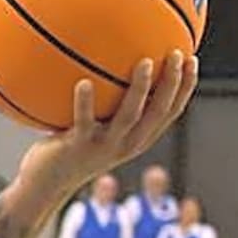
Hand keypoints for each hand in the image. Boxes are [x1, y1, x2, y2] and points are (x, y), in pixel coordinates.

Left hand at [18, 51, 198, 192]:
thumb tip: (109, 65)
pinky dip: (84, 102)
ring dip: (141, 89)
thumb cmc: (69, 149)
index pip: (170, 112)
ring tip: (145, 62)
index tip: (192, 59)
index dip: (185, 87)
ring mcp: (104, 146)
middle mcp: (127, 144)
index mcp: (137, 139)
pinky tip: (83, 82)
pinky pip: (84, 121)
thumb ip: (108, 105)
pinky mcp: (78, 146)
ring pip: (129, 116)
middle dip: (172, 83)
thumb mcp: (96, 127)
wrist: (46, 183)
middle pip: (158, 112)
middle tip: (177, 54)